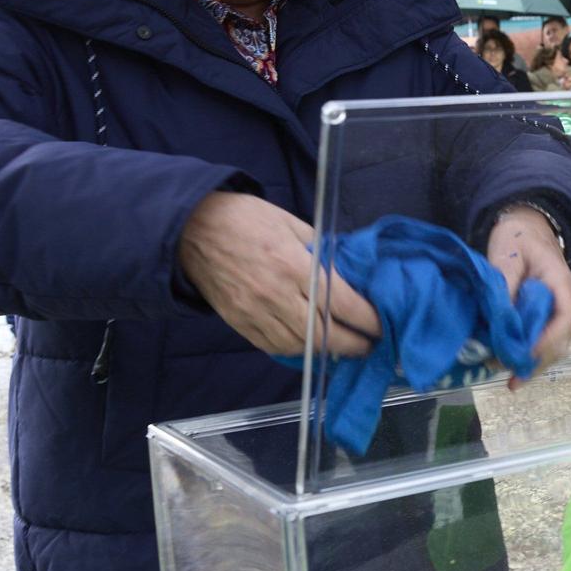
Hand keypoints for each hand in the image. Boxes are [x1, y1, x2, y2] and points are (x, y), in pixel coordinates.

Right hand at [178, 192, 379, 356]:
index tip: (380, 325)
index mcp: (293, 265)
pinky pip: (273, 346)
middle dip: (352, 344)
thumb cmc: (244, 219)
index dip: (366, 320)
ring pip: (299, 346)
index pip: (340, 303)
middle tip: (369, 345)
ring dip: (326, 351)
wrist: (190, 228)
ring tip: (345, 347)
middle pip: (323, 334)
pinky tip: (311, 346)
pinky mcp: (239, 323)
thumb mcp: (291, 223)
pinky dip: (297, 350)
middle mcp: (275, 295)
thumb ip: (320, 252)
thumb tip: (347, 273)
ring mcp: (255, 312)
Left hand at [487, 207, 570, 386]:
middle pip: (561, 339)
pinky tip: (510, 369)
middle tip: (513, 377)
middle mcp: (563, 300)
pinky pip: (541, 340)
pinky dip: (528, 356)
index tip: (527, 353)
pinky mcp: (543, 315)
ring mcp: (554, 310)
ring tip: (511, 381)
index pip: (565, 317)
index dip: (549, 339)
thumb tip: (502, 320)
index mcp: (560, 283)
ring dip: (533, 364)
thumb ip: (505, 286)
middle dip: (538, 361)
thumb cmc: (517, 236)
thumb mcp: (507, 255)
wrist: (524, 224)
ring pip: (553, 345)